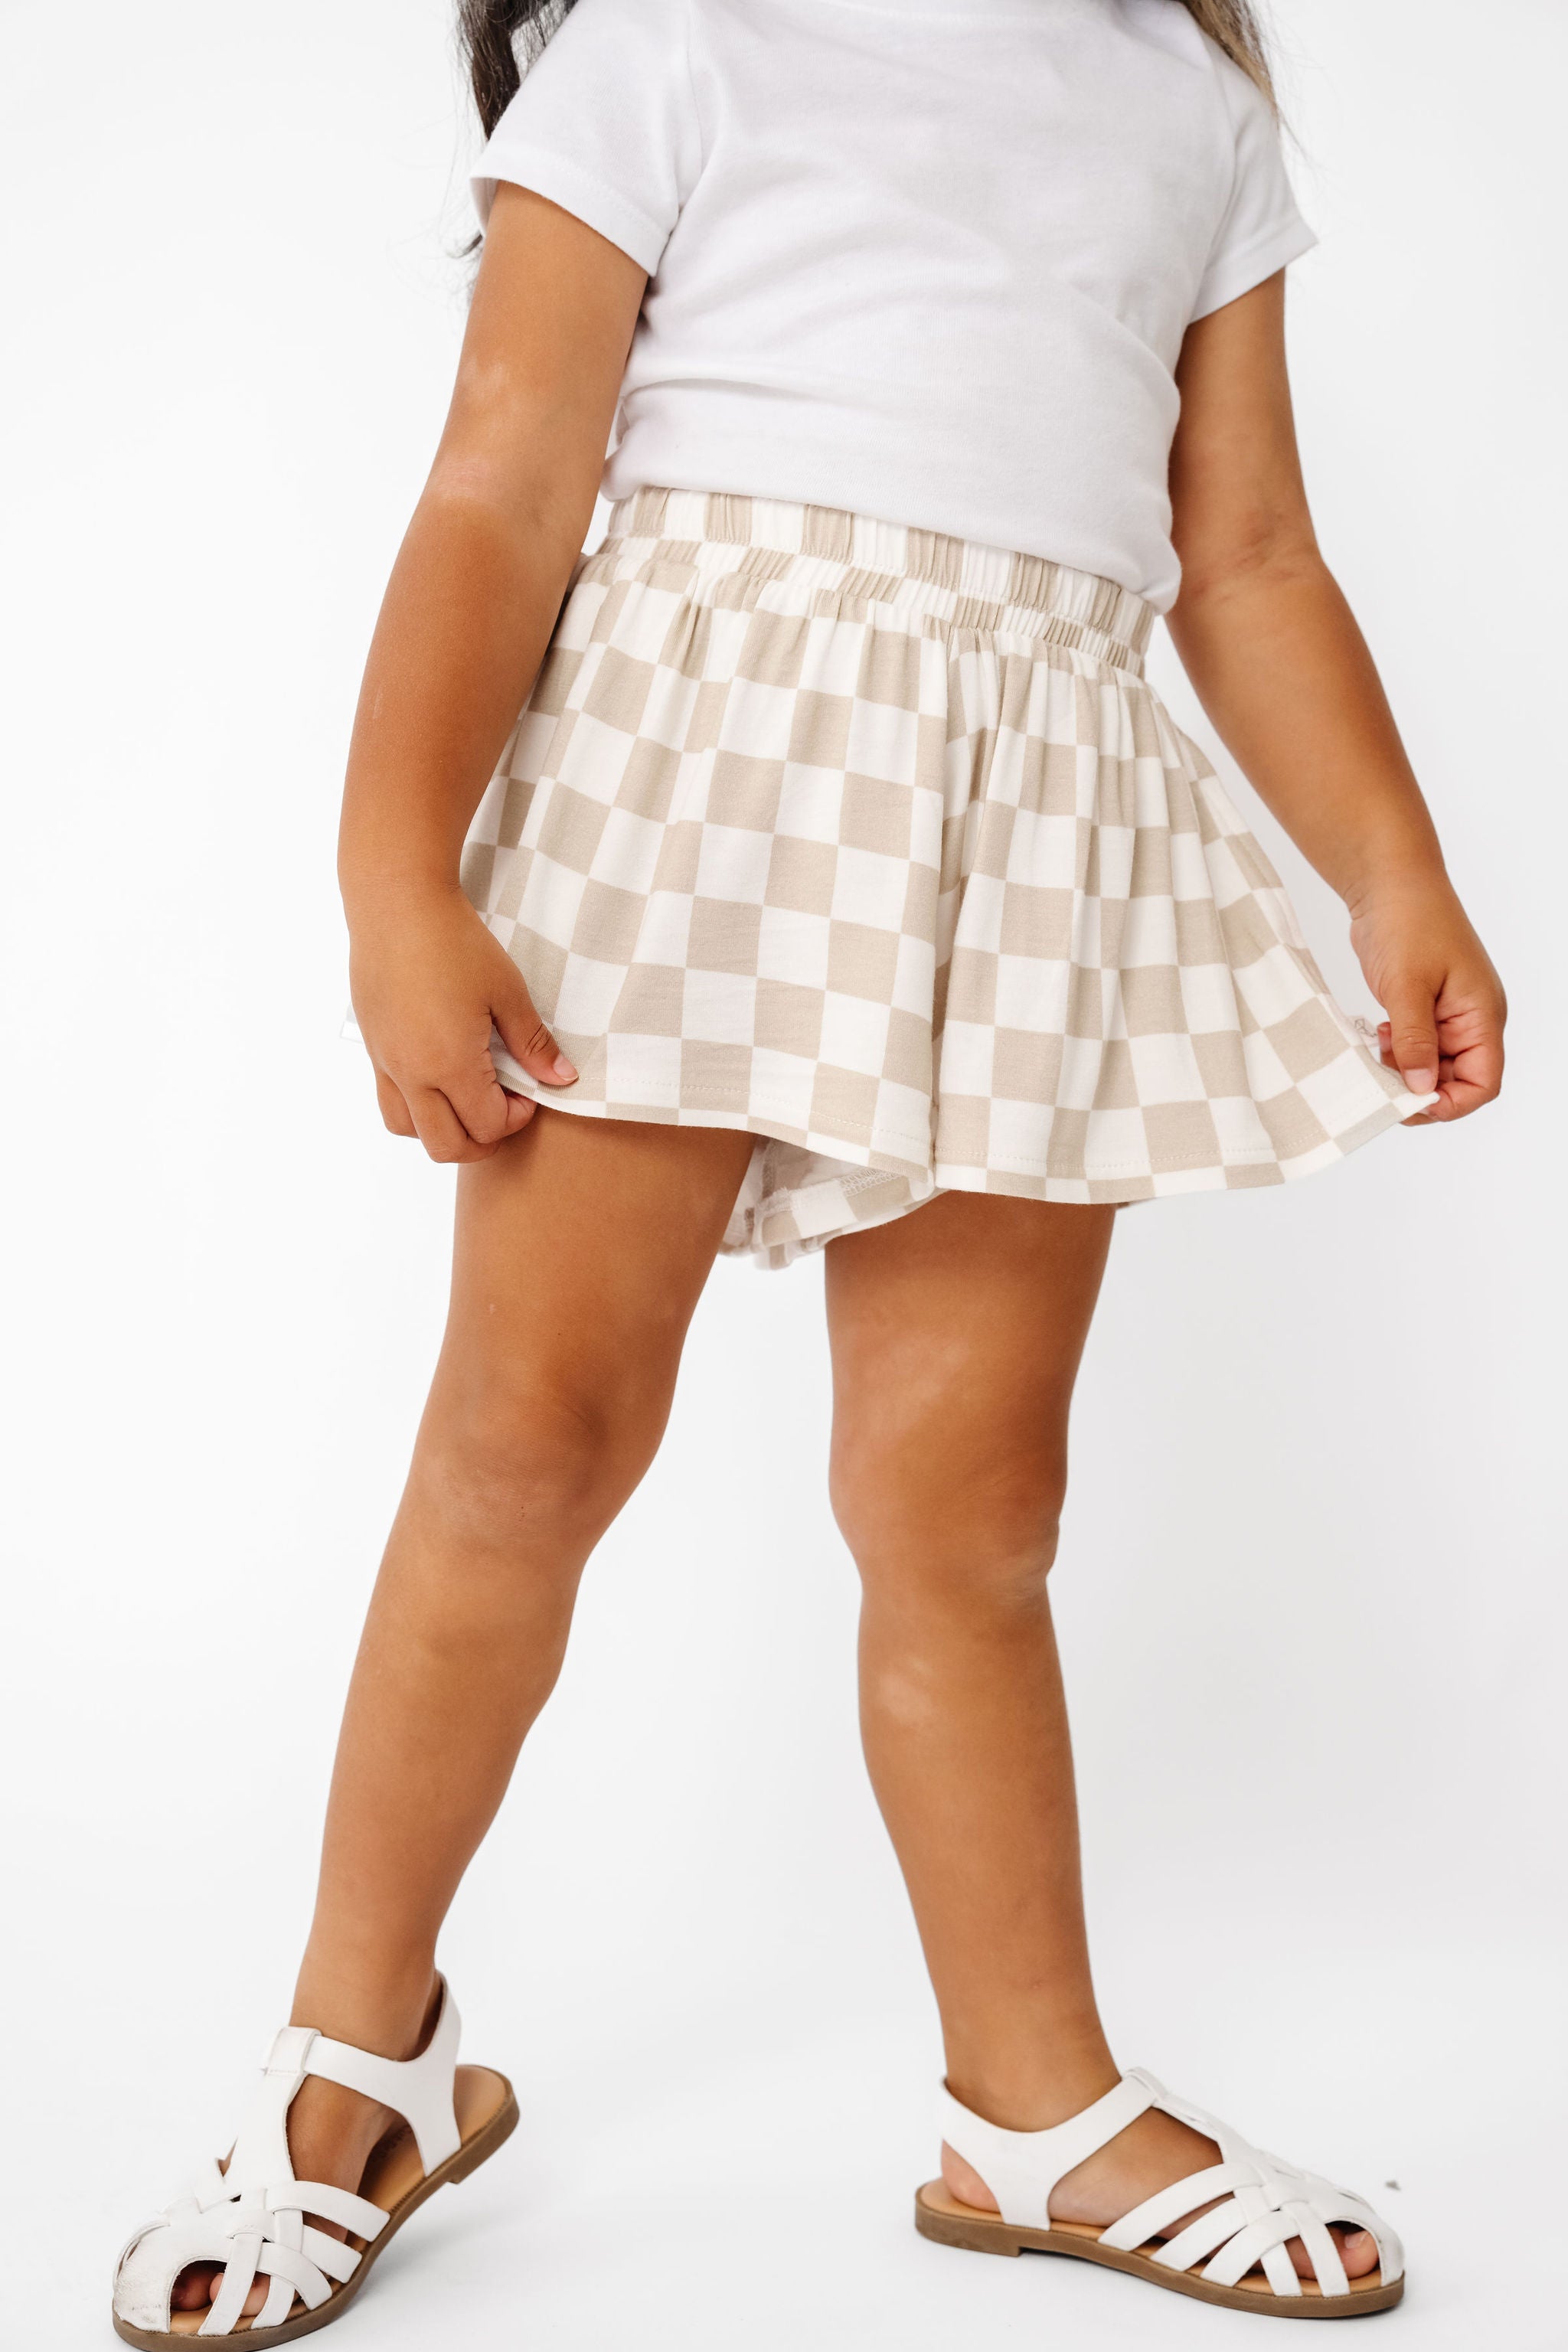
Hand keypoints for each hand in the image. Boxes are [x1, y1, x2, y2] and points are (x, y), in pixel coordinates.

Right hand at [348, 885, 575, 1162]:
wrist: (396, 905)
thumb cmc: (453, 942)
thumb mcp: (507, 991)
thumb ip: (533, 1044)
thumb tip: (562, 1079)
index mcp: (449, 1063)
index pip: (486, 1126)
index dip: (516, 1119)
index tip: (528, 1090)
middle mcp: (412, 1073)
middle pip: (446, 1147)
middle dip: (483, 1141)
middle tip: (504, 1110)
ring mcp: (386, 1063)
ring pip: (409, 1131)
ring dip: (443, 1130)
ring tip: (468, 1099)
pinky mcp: (373, 1048)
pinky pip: (389, 1102)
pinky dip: (416, 1108)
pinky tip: (440, 1076)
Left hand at [1348, 878, 1504, 1124]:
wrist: (1389, 883)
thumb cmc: (1408, 921)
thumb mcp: (1407, 986)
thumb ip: (1414, 1040)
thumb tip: (1421, 1089)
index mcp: (1482, 1015)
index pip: (1483, 1082)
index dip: (1449, 1101)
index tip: (1409, 1101)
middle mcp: (1471, 1019)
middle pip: (1457, 1080)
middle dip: (1420, 1087)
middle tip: (1382, 1075)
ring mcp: (1448, 1014)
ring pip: (1433, 1066)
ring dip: (1405, 1070)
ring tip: (1378, 1049)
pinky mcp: (1424, 1007)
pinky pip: (1417, 1046)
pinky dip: (1396, 1052)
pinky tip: (1377, 1035)